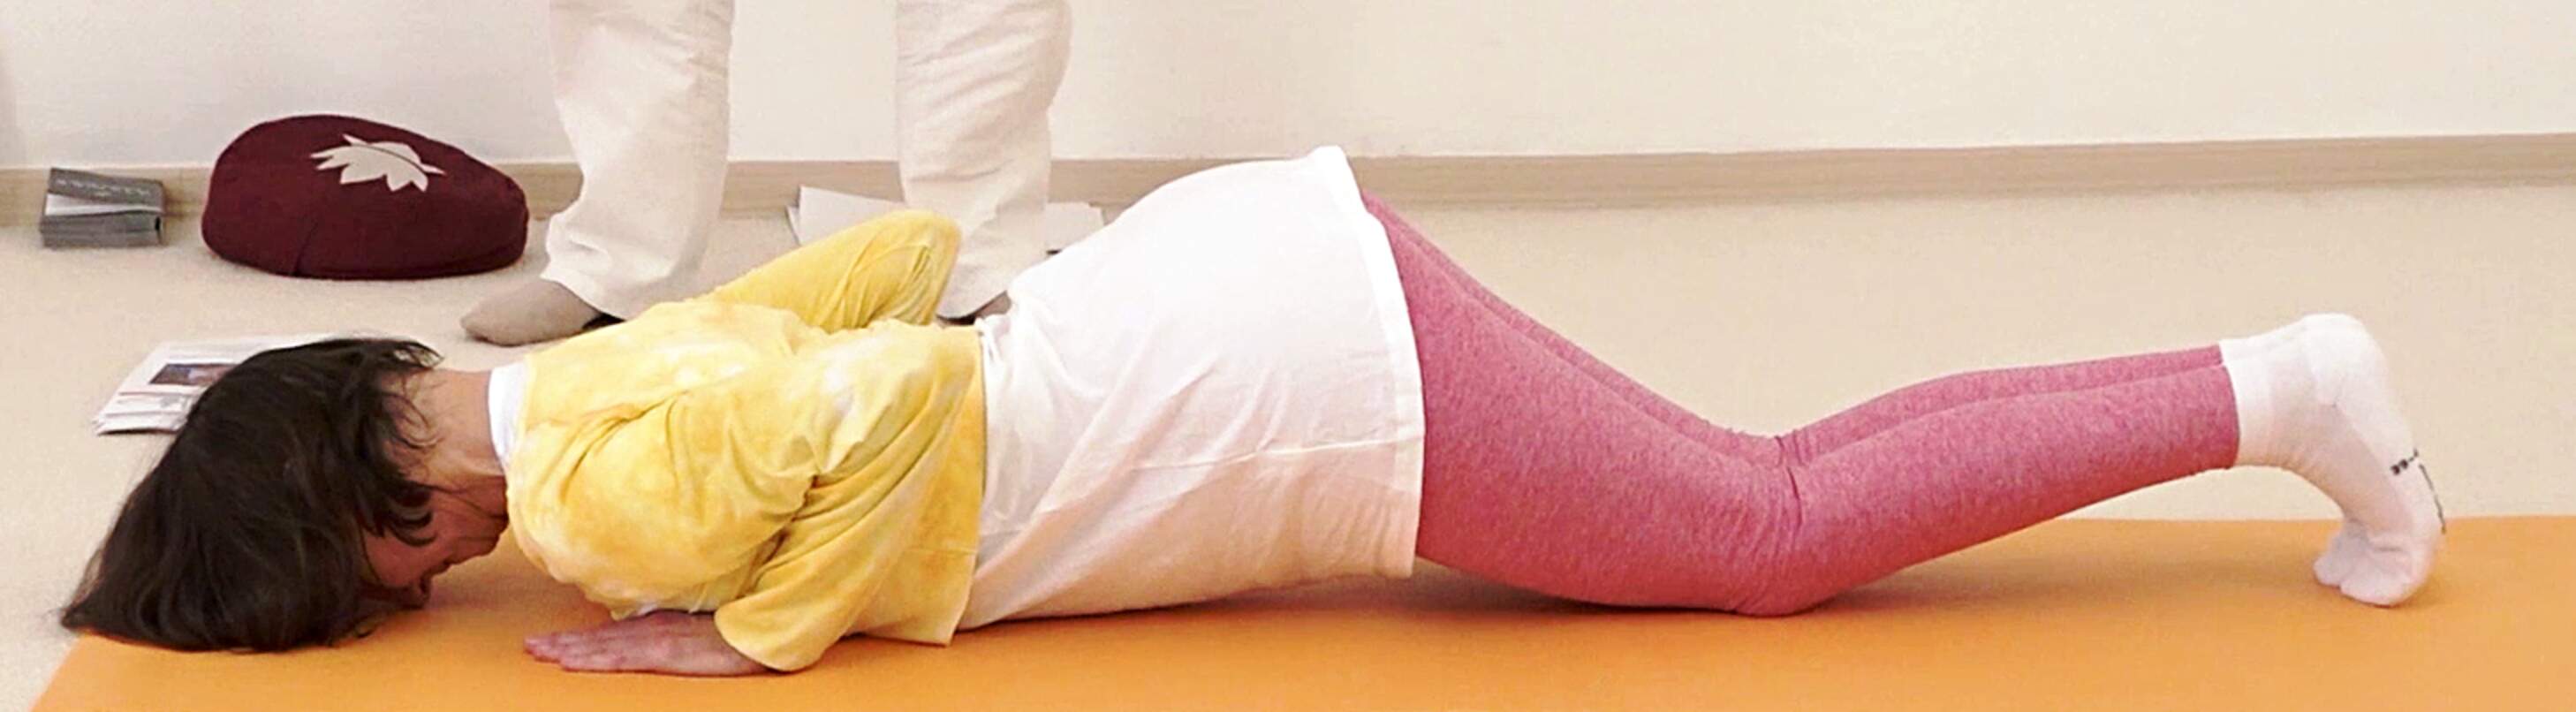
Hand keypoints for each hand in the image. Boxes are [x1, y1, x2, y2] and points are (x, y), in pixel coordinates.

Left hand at [524, 610, 769, 675]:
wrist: (768, 630)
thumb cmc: (742, 631)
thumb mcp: (701, 627)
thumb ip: (676, 627)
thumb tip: (653, 630)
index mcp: (661, 625)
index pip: (611, 633)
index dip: (579, 637)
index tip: (550, 641)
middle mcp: (654, 630)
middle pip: (600, 638)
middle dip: (563, 643)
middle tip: (530, 647)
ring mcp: (659, 640)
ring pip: (603, 646)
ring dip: (569, 650)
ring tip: (541, 653)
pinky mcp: (666, 652)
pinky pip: (621, 656)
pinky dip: (593, 657)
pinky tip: (572, 661)